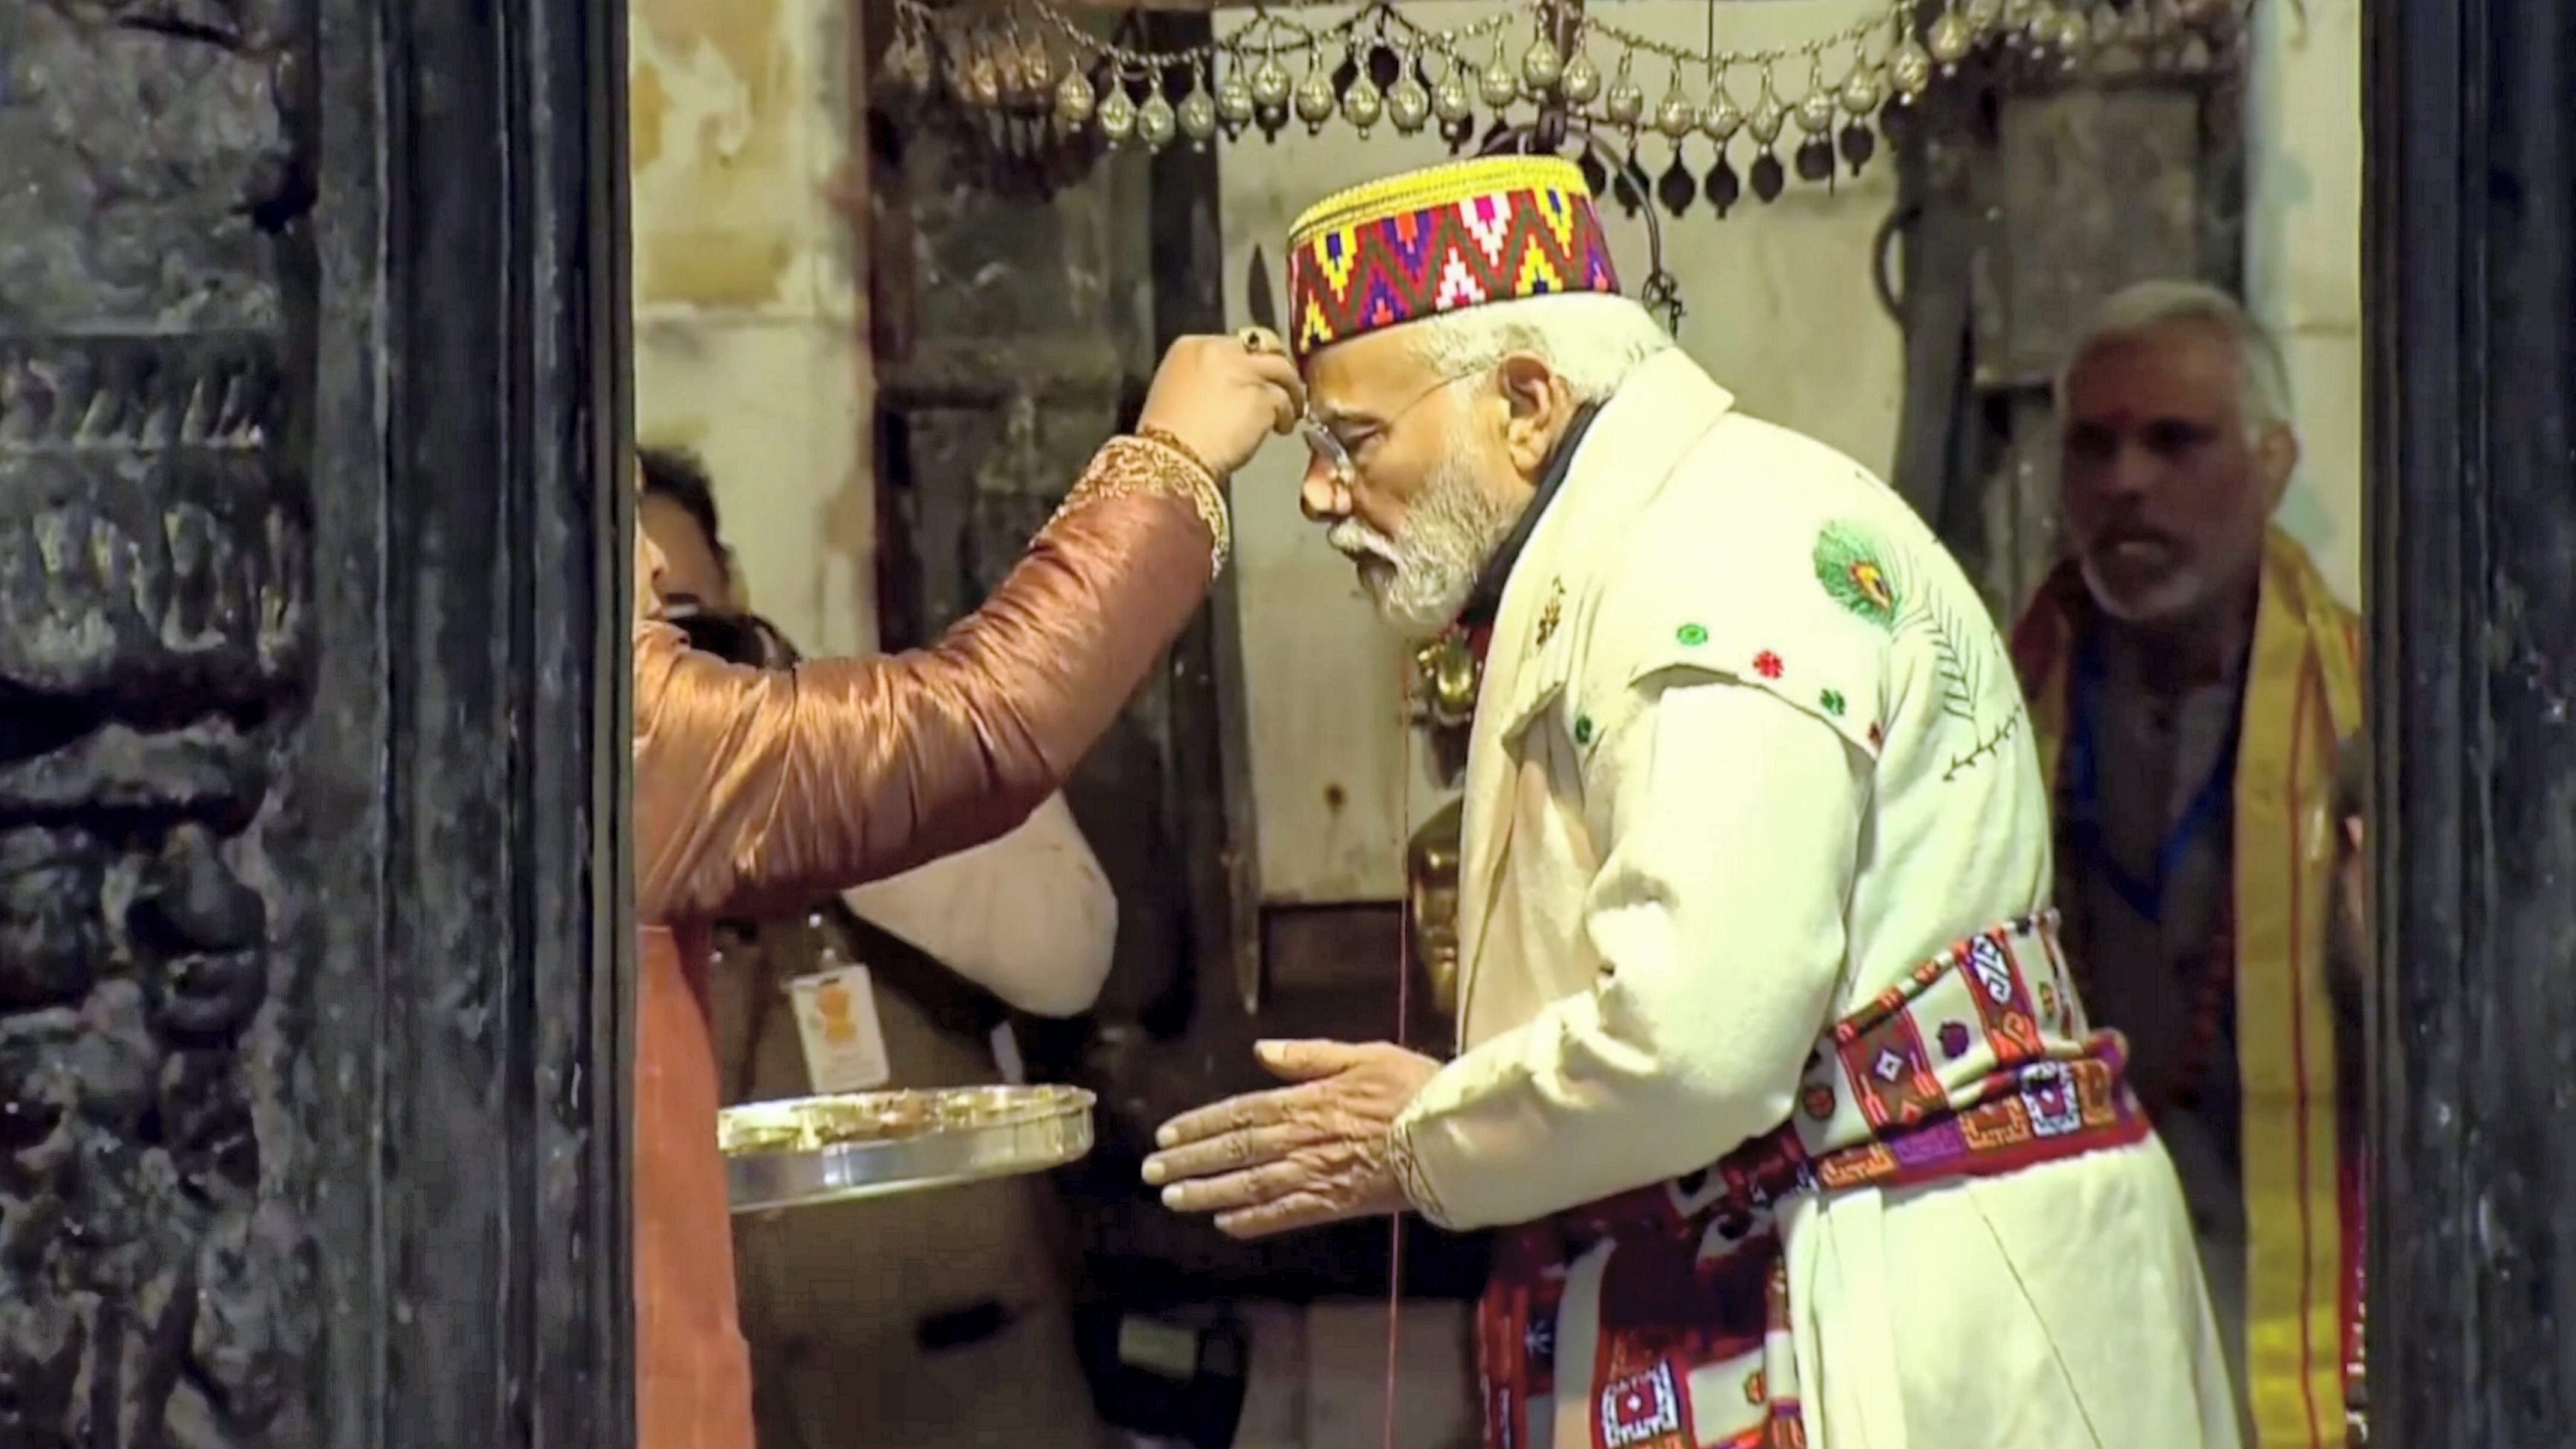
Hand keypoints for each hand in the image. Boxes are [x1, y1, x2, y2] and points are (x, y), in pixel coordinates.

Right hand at [1136, 332, 1304, 477]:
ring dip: (1290, 391)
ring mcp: (1243, 371)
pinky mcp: (1262, 395)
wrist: (1172, 459)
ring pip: (1282, 369)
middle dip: (1278, 364)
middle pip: (1264, 346)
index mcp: (1191, 347)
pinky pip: (1285, 400)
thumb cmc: (1167, 439)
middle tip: (1285, 385)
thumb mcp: (1177, 393)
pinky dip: (1287, 415)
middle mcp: (1218, 351)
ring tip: (1291, 412)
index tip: (1257, 377)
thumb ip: (1205, 379)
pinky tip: (1282, 428)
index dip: (1251, 360)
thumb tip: (1231, 388)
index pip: (1234, 342)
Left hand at [1142, 1039, 1440, 1237]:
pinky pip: (1286, 1214)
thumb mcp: (1364, 1054)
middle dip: (1190, 1161)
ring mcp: (1317, 1173)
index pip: (1240, 1112)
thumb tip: (1262, 1050)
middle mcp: (1302, 1138)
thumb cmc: (1415, 1087)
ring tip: (1173, 1199)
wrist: (1453, 1134)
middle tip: (1151, 1172)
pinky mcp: (1336, 1203)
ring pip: (1250, 1185)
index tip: (1166, 1134)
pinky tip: (1225, 1224)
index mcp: (1306, 1099)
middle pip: (1235, 1150)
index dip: (1200, 1124)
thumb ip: (1309, 1055)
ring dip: (1208, 1192)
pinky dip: (1253, 1220)